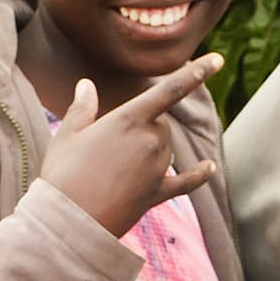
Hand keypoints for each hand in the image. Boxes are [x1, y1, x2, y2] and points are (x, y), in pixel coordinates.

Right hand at [38, 54, 223, 236]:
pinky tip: (210, 167)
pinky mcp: (158, 193)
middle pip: (160, 124)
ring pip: (166, 150)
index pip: (170, 90)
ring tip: (113, 170)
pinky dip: (199, 174)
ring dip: (151, 152)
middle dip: (144, 128)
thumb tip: (86, 84)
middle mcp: (150, 141)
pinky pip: (186, 181)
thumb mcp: (67, 135)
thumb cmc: (61, 174)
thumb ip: (82, 108)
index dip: (196, 72)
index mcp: (129, 119)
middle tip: (108, 147)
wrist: (66, 221)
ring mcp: (156, 168)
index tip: (218, 59)